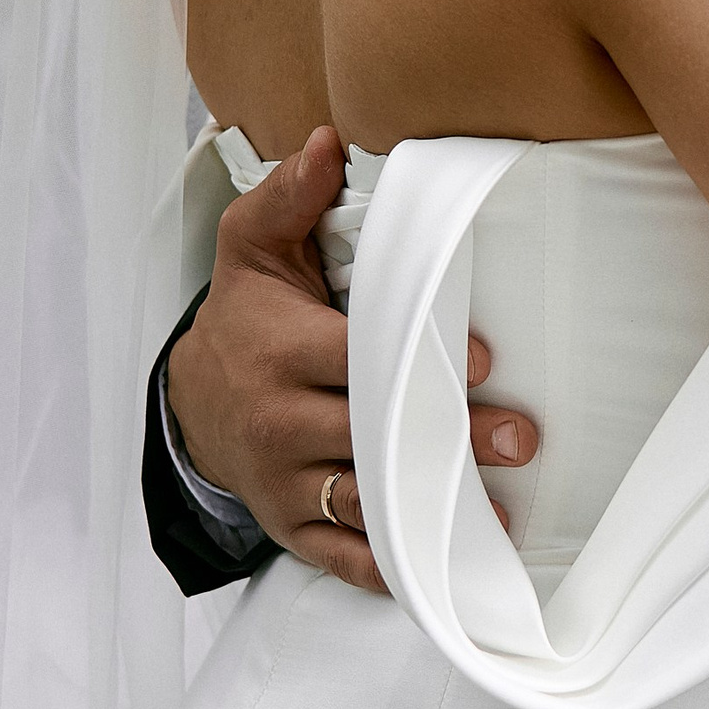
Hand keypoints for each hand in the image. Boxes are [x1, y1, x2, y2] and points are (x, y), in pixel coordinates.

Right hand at [165, 126, 537, 593]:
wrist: (190, 402)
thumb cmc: (244, 318)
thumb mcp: (253, 248)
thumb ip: (289, 196)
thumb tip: (327, 141)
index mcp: (281, 353)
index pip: (356, 359)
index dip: (415, 361)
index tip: (477, 362)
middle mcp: (280, 422)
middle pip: (371, 435)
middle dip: (446, 438)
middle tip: (518, 437)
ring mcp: (285, 481)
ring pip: (364, 502)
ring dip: (432, 509)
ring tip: (501, 511)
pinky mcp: (291, 526)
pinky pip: (343, 555)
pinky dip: (390, 566)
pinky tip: (444, 566)